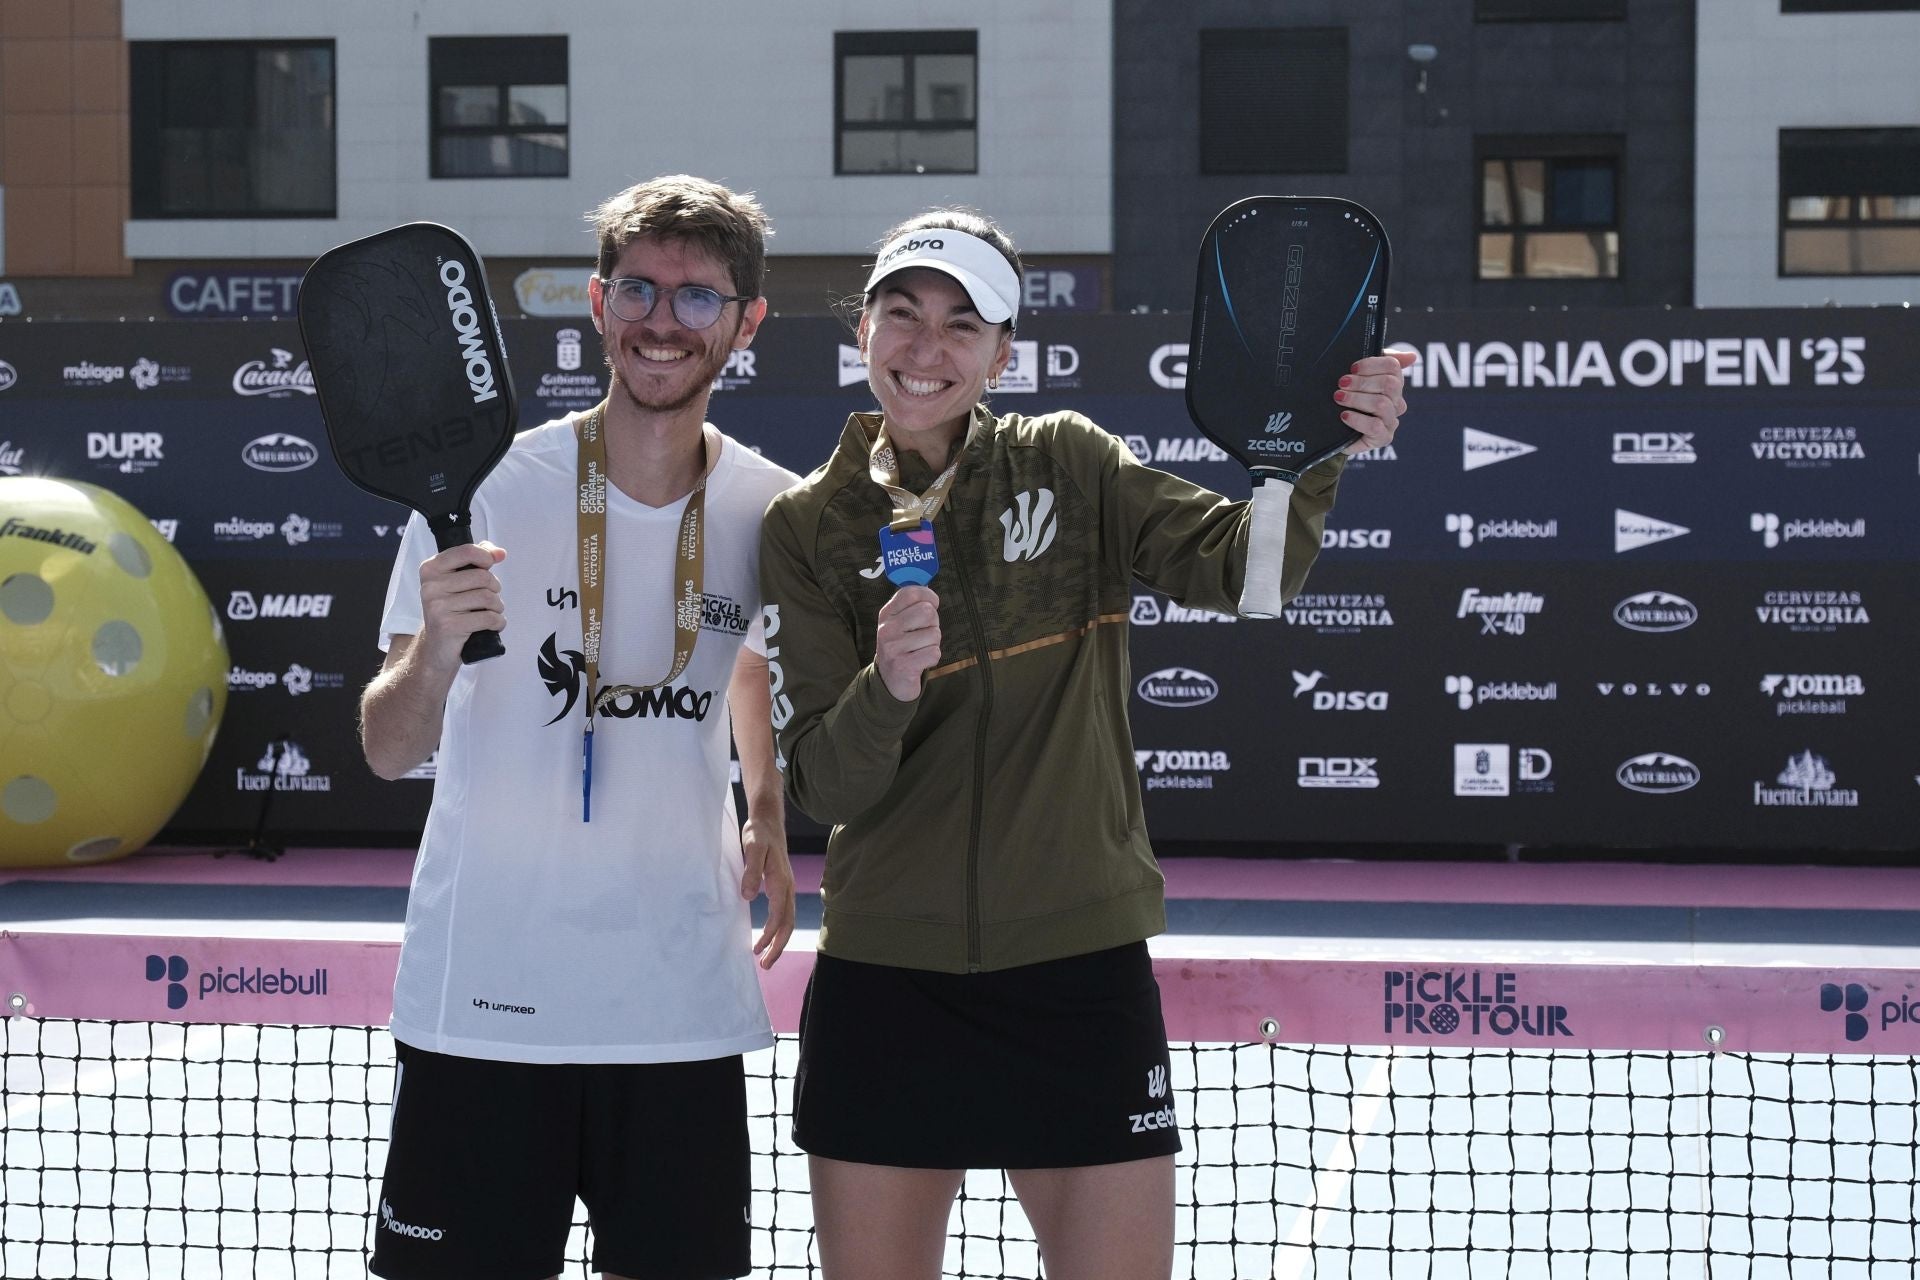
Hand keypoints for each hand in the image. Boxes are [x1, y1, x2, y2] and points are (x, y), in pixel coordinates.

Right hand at [417, 541, 505, 670]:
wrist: (437, 647)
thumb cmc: (452, 610)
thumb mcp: (457, 581)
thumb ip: (476, 560)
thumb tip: (499, 552)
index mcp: (431, 569)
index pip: (466, 551)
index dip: (485, 556)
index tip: (490, 564)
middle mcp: (431, 586)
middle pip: (482, 577)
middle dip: (494, 588)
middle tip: (489, 599)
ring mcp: (438, 606)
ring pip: (487, 598)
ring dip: (497, 607)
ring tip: (490, 612)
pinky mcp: (449, 626)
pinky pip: (488, 618)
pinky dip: (498, 622)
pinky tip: (492, 625)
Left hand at [740, 814, 793, 968]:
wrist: (768, 820)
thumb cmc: (759, 833)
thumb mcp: (752, 848)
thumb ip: (751, 872)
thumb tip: (749, 897)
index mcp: (781, 880)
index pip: (779, 915)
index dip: (770, 935)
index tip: (758, 950)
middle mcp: (787, 886)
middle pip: (788, 923)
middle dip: (778, 946)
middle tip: (765, 965)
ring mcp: (786, 886)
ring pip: (787, 919)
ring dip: (778, 940)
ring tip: (765, 957)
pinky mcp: (781, 885)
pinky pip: (783, 912)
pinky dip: (777, 928)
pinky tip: (767, 934)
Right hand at [875, 585, 941, 701]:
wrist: (889, 681)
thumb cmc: (901, 646)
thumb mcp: (899, 623)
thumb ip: (912, 606)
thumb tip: (930, 592)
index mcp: (886, 614)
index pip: (911, 593)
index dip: (929, 596)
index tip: (932, 604)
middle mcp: (887, 629)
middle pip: (928, 612)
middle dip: (933, 623)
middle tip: (924, 634)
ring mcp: (893, 648)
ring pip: (934, 634)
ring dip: (933, 643)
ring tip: (920, 649)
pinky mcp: (904, 666)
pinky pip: (934, 653)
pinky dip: (932, 658)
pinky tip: (921, 661)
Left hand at [1339, 348, 1417, 454]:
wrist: (1333, 430)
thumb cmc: (1347, 398)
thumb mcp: (1358, 376)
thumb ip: (1381, 361)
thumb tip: (1412, 356)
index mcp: (1393, 383)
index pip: (1393, 366)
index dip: (1372, 364)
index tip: (1352, 368)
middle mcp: (1396, 402)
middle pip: (1389, 384)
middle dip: (1362, 382)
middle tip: (1342, 383)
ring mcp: (1391, 421)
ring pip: (1382, 404)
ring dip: (1357, 399)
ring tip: (1339, 398)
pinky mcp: (1383, 438)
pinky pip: (1375, 427)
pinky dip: (1357, 419)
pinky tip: (1344, 416)